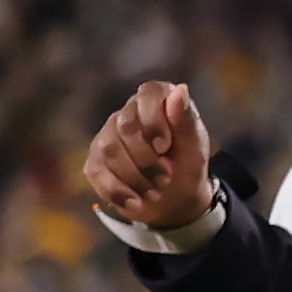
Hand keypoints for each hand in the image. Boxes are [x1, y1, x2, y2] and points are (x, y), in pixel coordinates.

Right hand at [85, 80, 216, 234]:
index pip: (148, 94)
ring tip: (155, 191)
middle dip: (148, 158)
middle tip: (167, 176)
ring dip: (136, 177)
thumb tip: (180, 90)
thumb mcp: (195, 146)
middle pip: (126, 127)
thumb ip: (187, 119)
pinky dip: (119, 191)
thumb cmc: (187, 165)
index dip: (155, 120)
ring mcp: (107, 136)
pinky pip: (97, 172)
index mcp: (156, 101)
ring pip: (110, 150)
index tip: (166, 147)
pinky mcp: (95, 162)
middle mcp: (127, 114)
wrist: (175, 199)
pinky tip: (136, 200)